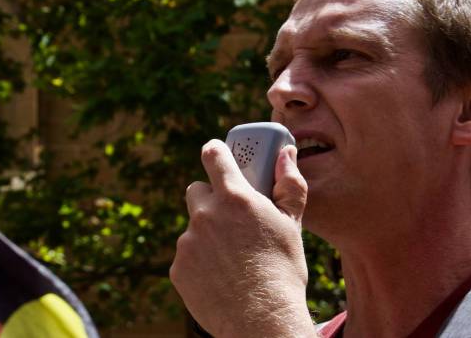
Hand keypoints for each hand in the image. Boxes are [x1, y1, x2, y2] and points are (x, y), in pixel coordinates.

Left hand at [170, 139, 315, 336]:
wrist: (262, 318)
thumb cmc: (283, 269)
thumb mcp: (292, 223)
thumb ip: (289, 183)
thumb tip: (286, 154)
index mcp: (234, 197)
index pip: (213, 155)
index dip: (216, 152)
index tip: (218, 154)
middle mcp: (205, 215)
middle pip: (196, 190)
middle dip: (210, 198)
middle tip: (229, 215)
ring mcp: (188, 242)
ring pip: (194, 228)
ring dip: (207, 234)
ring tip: (232, 258)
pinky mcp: (178, 268)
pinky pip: (188, 256)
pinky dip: (200, 261)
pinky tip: (221, 276)